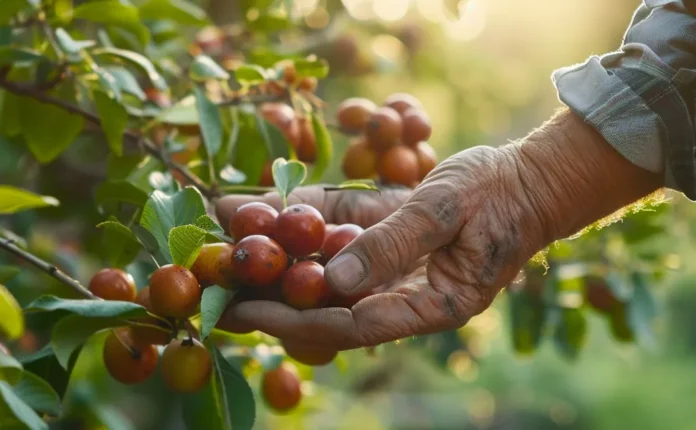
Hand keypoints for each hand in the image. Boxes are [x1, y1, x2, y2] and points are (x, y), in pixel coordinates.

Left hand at [216, 111, 662, 349]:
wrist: (532, 176)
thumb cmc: (501, 195)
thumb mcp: (445, 212)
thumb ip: (390, 245)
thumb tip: (332, 280)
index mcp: (427, 305)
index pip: (347, 325)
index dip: (291, 318)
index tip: (241, 307)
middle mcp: (401, 293)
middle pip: (325, 302)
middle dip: (269, 291)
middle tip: (213, 284)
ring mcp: (391, 265)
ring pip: (322, 267)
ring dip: (276, 252)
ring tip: (224, 239)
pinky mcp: (384, 234)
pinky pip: (335, 232)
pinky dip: (300, 220)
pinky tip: (260, 206)